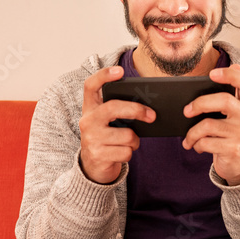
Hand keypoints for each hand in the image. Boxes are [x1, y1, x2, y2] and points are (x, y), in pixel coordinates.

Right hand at [78, 66, 154, 183]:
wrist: (93, 168)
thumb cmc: (107, 138)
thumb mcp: (107, 122)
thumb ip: (119, 111)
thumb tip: (148, 107)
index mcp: (90, 108)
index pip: (91, 86)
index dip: (104, 75)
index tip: (120, 71)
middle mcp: (87, 121)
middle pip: (114, 107)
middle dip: (137, 110)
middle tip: (152, 115)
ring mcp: (91, 138)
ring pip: (127, 135)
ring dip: (134, 141)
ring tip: (129, 143)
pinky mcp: (98, 155)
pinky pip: (126, 152)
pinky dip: (129, 154)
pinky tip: (121, 154)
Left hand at [182, 64, 239, 185]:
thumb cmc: (232, 135)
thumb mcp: (235, 114)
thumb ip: (233, 93)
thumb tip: (236, 65)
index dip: (230, 75)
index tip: (212, 74)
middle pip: (224, 101)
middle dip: (200, 103)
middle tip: (186, 111)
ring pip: (209, 125)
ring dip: (192, 133)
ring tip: (188, 138)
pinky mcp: (234, 149)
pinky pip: (206, 142)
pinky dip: (196, 145)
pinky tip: (197, 147)